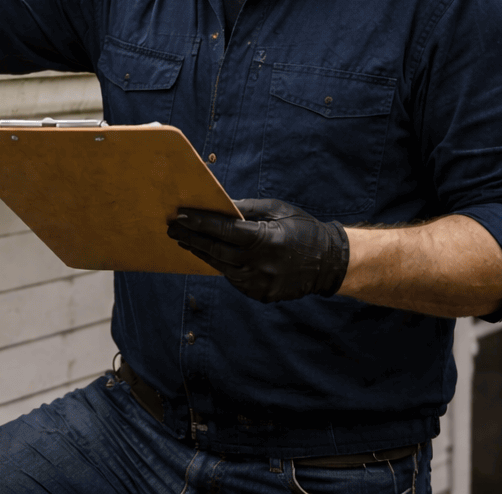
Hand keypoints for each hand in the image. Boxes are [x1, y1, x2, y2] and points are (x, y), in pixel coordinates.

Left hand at [167, 198, 349, 302]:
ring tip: (185, 241)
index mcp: (265, 239)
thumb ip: (247, 208)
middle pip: (216, 251)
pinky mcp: (261, 295)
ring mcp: (260, 283)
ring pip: (221, 267)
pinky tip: (210, 256)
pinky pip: (234, 279)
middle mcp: (260, 264)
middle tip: (172, 230)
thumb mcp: (277, 210)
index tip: (179, 216)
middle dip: (191, 238)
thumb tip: (218, 205)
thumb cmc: (301, 229)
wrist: (329, 263)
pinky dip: (222, 266)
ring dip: (202, 253)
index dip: (199, 223)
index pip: (223, 230)